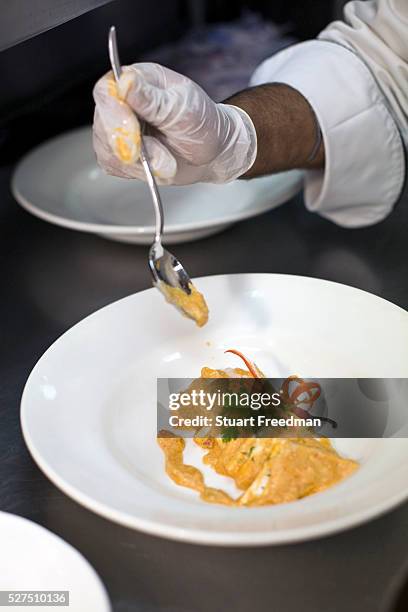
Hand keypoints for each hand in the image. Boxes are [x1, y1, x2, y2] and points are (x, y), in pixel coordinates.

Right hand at [92, 63, 256, 184]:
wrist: (213, 152)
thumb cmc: (202, 123)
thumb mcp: (183, 108)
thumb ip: (152, 99)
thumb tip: (125, 82)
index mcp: (137, 80)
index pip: (107, 92)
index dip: (115, 115)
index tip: (133, 136)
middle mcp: (122, 102)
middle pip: (103, 123)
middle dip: (129, 145)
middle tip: (158, 160)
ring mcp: (118, 129)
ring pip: (108, 149)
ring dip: (140, 163)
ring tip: (168, 164)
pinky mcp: (120, 154)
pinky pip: (114, 165)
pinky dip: (136, 172)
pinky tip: (158, 167)